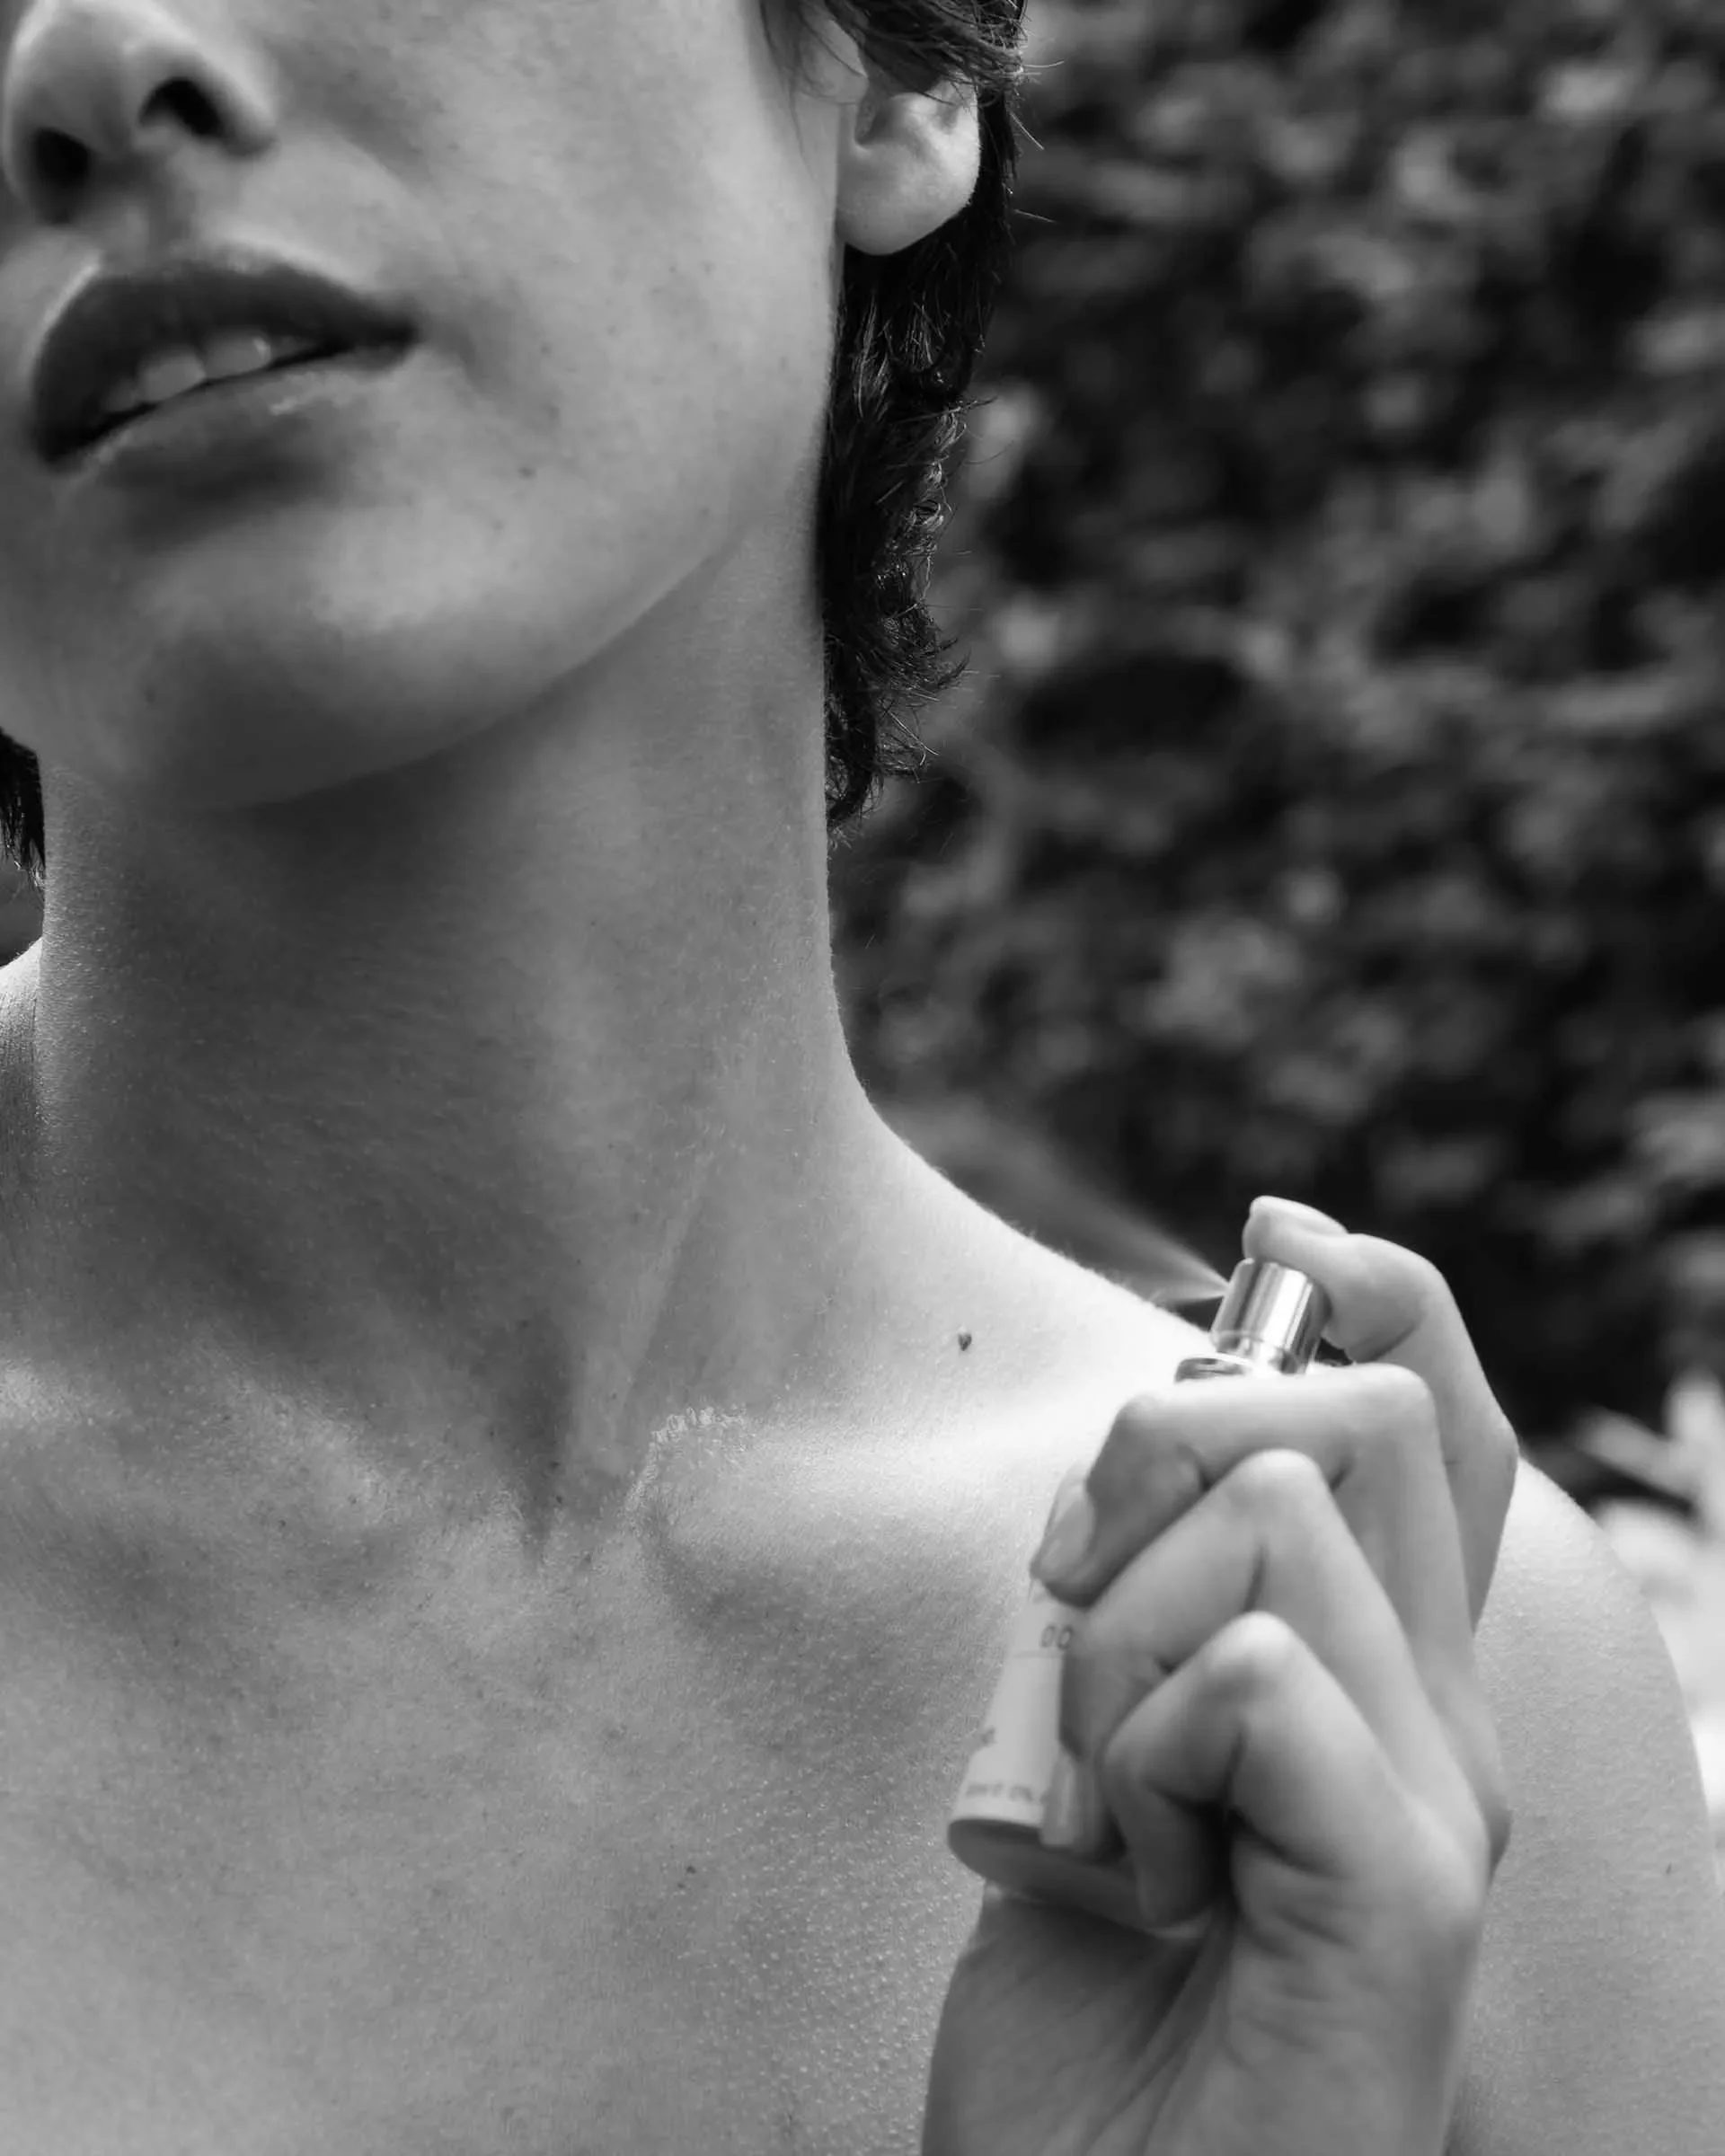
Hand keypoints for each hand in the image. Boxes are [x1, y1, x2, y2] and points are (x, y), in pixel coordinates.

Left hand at [923, 1200, 1517, 2155]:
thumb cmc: (1094, 2018)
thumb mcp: (1095, 1753)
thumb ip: (1147, 1601)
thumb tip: (1149, 1438)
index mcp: (1383, 1684)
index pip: (1437, 1429)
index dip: (1375, 1301)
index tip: (1281, 1235)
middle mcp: (1445, 1725)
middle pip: (1348, 1419)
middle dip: (1159, 1458)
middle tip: (1079, 1614)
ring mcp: (1441, 1804)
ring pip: (1271, 1518)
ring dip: (1111, 1637)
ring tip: (1107, 1802)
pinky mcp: (1407, 1892)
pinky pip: (1254, 1673)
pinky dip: (1136, 1747)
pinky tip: (1139, 1873)